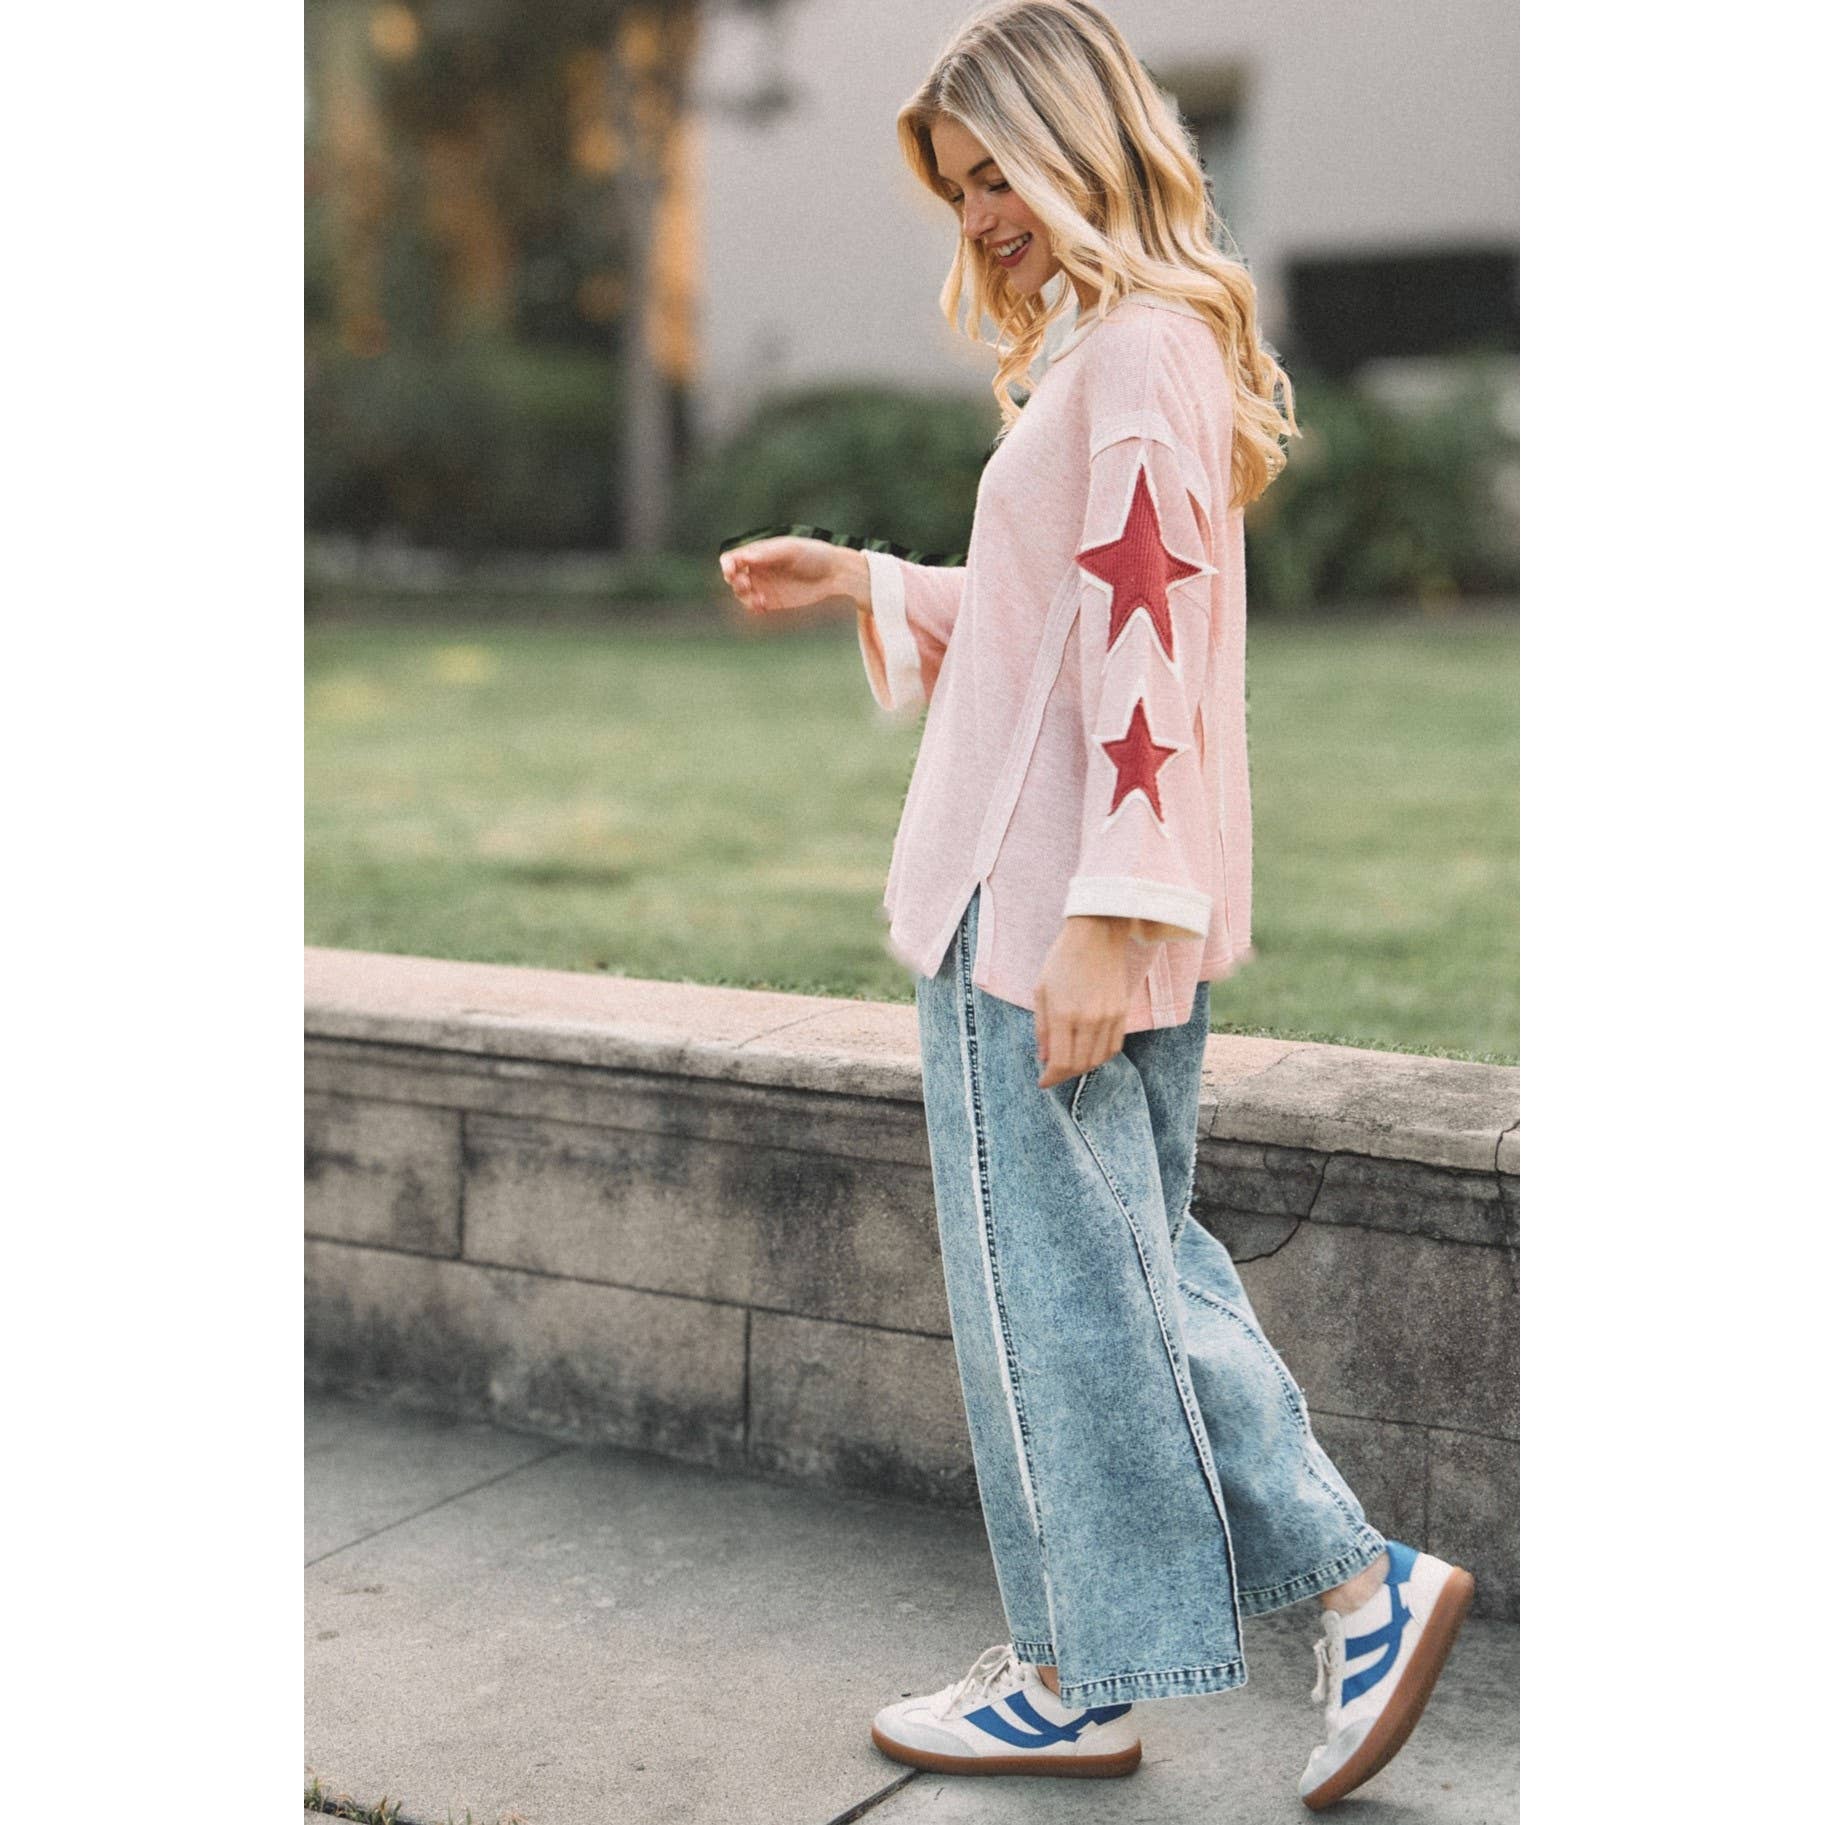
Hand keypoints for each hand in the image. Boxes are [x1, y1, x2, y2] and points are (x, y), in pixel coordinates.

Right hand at [719, 537, 864, 618]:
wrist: (835, 575)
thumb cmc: (814, 555)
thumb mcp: (791, 549)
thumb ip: (768, 553)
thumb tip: (745, 556)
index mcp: (758, 553)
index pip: (732, 558)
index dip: (727, 565)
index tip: (731, 571)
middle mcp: (758, 569)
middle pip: (733, 577)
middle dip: (735, 582)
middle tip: (747, 585)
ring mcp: (764, 586)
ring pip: (741, 594)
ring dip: (744, 597)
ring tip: (759, 600)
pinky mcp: (772, 602)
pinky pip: (754, 607)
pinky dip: (754, 608)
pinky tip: (763, 606)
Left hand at [1033, 917, 1133, 1089]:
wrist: (1097, 935)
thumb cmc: (1062, 960)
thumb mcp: (1041, 991)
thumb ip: (1042, 1028)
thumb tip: (1044, 1058)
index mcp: (1064, 1014)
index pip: (1060, 1061)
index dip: (1050, 1077)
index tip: (1043, 1082)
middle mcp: (1089, 1019)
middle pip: (1080, 1065)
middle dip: (1064, 1075)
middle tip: (1053, 1073)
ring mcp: (1109, 1016)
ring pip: (1098, 1059)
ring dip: (1082, 1068)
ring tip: (1069, 1064)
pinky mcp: (1122, 1012)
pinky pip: (1114, 1047)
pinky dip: (1100, 1056)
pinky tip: (1088, 1053)